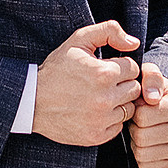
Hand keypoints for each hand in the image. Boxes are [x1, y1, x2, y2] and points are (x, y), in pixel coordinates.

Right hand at [33, 20, 140, 146]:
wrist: (32, 101)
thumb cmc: (56, 69)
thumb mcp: (78, 40)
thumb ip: (109, 31)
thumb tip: (134, 43)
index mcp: (104, 73)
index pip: (134, 68)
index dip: (121, 66)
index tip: (106, 68)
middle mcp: (105, 98)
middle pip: (135, 89)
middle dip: (123, 84)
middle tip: (103, 83)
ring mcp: (101, 120)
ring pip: (129, 109)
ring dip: (119, 103)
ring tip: (99, 97)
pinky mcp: (96, 136)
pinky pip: (118, 127)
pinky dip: (110, 120)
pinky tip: (95, 112)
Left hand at [128, 62, 167, 167]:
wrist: (166, 107)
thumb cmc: (153, 90)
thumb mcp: (150, 76)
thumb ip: (150, 77)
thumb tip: (151, 98)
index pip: (143, 117)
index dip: (134, 111)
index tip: (139, 105)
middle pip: (141, 137)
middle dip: (133, 127)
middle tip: (138, 120)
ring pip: (142, 153)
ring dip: (135, 141)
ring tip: (142, 129)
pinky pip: (145, 165)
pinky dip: (140, 154)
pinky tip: (147, 142)